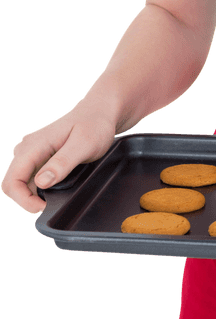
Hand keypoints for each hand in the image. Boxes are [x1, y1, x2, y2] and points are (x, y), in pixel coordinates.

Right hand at [1, 103, 117, 214]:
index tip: (44, 206)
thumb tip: (41, 182)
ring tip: (57, 194)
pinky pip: (30, 177)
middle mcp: (27, 148)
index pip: (13, 180)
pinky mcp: (38, 157)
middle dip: (27, 200)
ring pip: (20, 182)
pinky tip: (57, 186)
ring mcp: (32, 152)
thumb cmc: (94, 125)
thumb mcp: (84, 144)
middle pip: (12, 184)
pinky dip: (39, 188)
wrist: (100, 112)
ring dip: (33, 194)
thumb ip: (62, 163)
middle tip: (50, 204)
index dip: (24, 200)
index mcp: (33, 145)